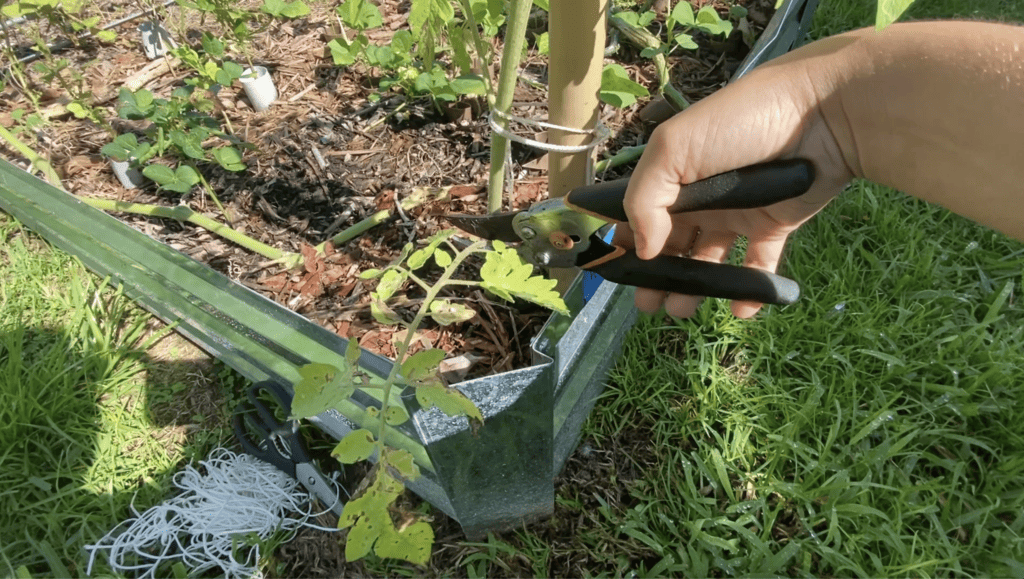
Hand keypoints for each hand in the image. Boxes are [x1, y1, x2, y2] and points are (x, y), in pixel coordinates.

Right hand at [617, 50, 854, 318]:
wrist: (822, 112)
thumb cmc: (739, 123)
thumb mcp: (675, 148)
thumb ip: (645, 198)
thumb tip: (643, 250)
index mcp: (673, 173)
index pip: (640, 213)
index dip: (627, 243)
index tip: (616, 273)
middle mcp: (702, 195)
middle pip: (672, 243)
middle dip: (657, 276)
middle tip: (648, 304)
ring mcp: (739, 211)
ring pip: (709, 259)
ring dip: (694, 288)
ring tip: (682, 310)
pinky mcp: (775, 225)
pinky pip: (758, 266)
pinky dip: (750, 292)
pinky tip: (740, 310)